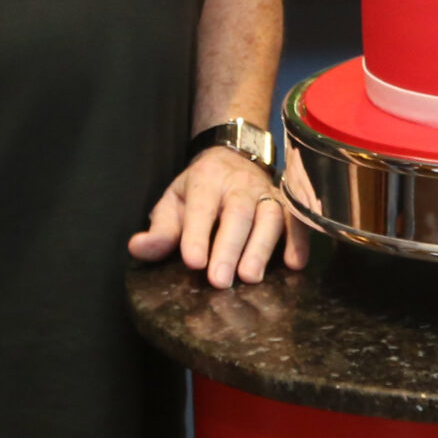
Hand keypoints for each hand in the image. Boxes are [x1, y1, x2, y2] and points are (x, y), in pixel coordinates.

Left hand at [128, 145, 306, 286]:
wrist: (235, 157)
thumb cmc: (201, 189)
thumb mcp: (174, 202)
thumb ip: (160, 229)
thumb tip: (137, 248)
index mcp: (206, 180)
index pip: (202, 206)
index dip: (198, 233)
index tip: (193, 262)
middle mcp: (240, 183)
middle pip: (239, 213)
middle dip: (229, 247)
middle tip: (220, 281)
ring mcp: (268, 192)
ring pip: (271, 216)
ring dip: (262, 247)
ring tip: (251, 278)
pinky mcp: (289, 202)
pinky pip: (298, 218)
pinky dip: (299, 240)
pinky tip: (295, 264)